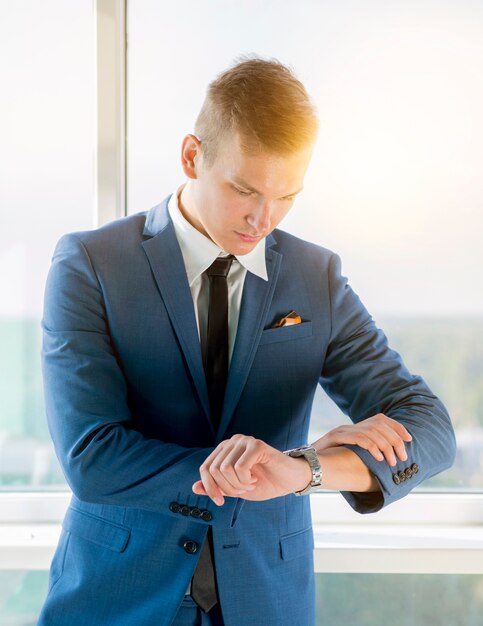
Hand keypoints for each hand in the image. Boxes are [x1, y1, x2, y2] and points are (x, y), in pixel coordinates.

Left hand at [192, 434, 312, 505]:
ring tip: (250, 484)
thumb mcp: (236, 489)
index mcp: (225, 450)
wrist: (290, 480)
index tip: (220, 502)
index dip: (209, 488)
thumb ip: (216, 487)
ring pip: (225, 469)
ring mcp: (244, 441)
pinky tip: (255, 480)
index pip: (205, 468)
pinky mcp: (256, 445)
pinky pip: (240, 467)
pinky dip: (245, 480)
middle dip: (227, 488)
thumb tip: (194, 487)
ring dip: (238, 485)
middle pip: (214, 470)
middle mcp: (232, 442)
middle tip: (243, 490)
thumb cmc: (264, 483)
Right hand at [313, 413, 411, 465]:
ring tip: (391, 462)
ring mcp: (342, 430)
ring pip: (371, 432)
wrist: (305, 463)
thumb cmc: (328, 462)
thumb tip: (388, 458)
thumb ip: (365, 453)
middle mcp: (349, 425)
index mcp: (355, 428)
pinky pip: (358, 438)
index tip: (409, 439)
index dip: (397, 427)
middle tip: (402, 457)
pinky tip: (378, 458)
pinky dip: (371, 447)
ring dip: (385, 447)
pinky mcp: (335, 437)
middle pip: (379, 425)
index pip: (381, 419)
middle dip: (394, 441)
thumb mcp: (350, 456)